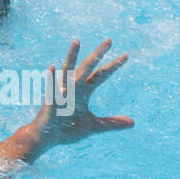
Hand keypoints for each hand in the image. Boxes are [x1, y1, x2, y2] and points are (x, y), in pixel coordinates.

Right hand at [0, 39, 133, 162]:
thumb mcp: (93, 126)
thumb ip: (112, 123)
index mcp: (84, 91)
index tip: (126, 55)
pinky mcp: (50, 102)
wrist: (46, 138)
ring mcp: (61, 92)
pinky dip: (52, 79)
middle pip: (88, 67)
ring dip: (72, 56)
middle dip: (98, 54)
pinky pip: (51, 89)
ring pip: (68, 71)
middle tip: (110, 40)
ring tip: (77, 41)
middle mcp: (74, 88)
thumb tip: (133, 123)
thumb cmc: (67, 129)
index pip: (101, 75)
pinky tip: (52, 68)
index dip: (113, 66)